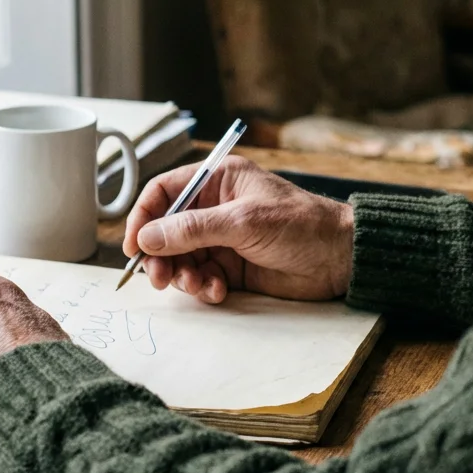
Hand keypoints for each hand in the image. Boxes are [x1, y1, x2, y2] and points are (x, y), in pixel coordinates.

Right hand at [122, 156, 354, 304]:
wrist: (339, 257)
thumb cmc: (301, 224)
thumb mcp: (244, 221)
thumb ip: (193, 229)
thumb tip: (147, 237)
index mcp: (217, 181)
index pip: (163, 192)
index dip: (143, 217)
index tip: (133, 246)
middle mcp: (215, 208)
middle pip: (166, 230)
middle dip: (160, 255)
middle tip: (161, 277)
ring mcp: (222, 239)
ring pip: (181, 258)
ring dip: (182, 275)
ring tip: (198, 285)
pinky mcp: (232, 267)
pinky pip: (201, 277)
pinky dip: (202, 287)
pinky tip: (218, 291)